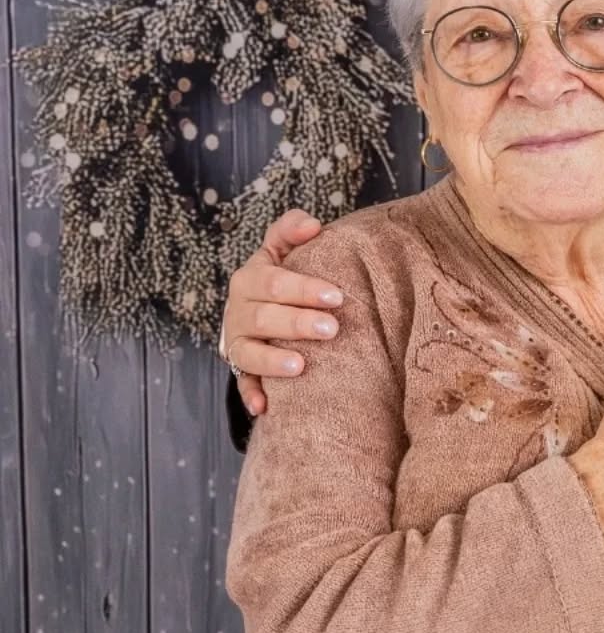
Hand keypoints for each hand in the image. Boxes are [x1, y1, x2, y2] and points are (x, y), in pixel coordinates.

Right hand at [218, 209, 343, 415]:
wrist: (259, 308)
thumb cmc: (281, 278)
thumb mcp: (282, 249)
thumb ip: (292, 230)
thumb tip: (313, 225)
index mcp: (250, 279)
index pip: (274, 282)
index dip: (304, 288)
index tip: (336, 295)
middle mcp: (239, 311)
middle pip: (265, 317)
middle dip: (297, 323)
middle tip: (332, 328)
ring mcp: (238, 342)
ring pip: (249, 353)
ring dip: (273, 360)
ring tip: (301, 365)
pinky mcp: (242, 369)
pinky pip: (243, 384)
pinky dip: (251, 395)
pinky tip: (264, 407)